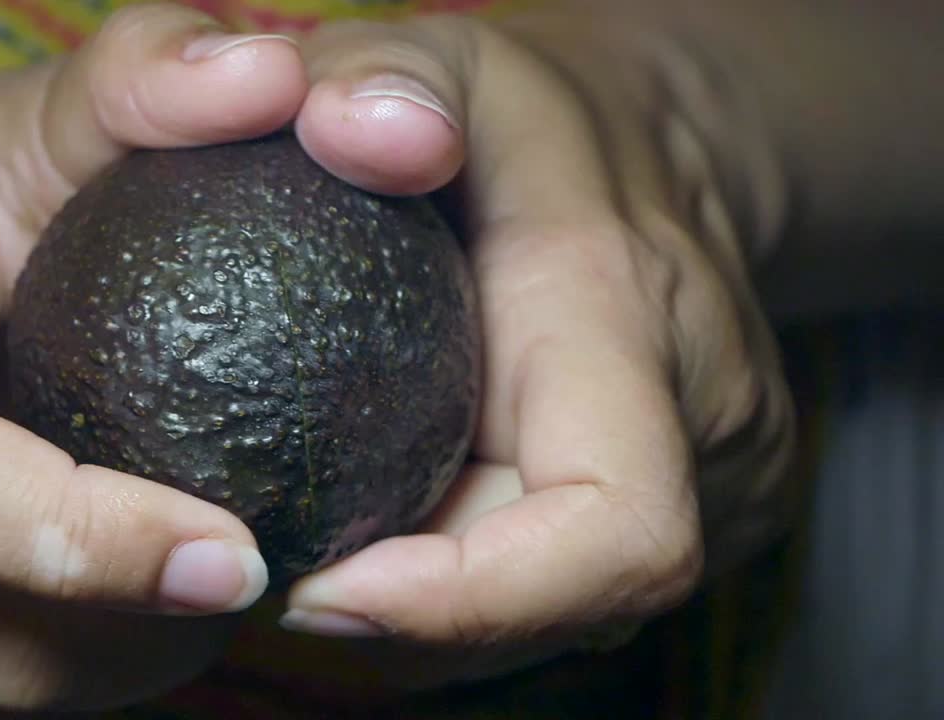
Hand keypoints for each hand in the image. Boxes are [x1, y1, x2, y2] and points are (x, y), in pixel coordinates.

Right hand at [0, 6, 311, 713]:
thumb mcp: (33, 115)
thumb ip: (141, 82)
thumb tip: (276, 79)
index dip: (69, 532)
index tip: (235, 554)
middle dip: (132, 619)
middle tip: (263, 569)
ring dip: (124, 652)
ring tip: (214, 578)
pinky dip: (87, 660)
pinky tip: (147, 598)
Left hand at [229, 13, 797, 695]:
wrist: (657, 153)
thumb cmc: (535, 115)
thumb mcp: (451, 56)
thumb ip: (382, 70)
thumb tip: (334, 133)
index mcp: (632, 322)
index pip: (615, 532)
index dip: (471, 605)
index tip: (319, 591)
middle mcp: (701, 424)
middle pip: (565, 606)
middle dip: (420, 615)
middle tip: (288, 565)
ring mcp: (715, 477)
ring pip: (566, 615)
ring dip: (444, 609)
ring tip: (335, 543)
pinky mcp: (696, 501)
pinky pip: (572, 590)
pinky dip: (476, 583)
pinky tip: (401, 527)